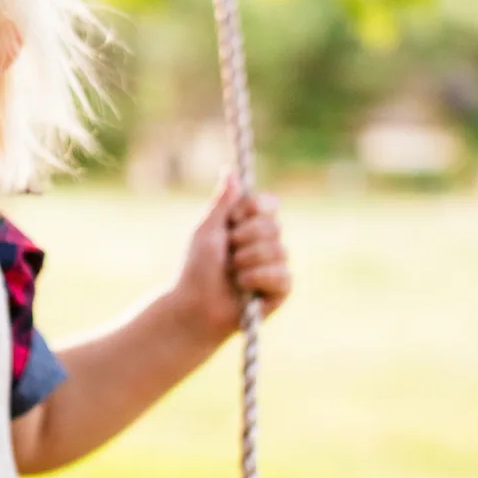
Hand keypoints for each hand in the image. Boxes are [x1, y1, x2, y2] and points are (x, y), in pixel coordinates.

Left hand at [171, 174, 291, 346]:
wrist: (195, 306)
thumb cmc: (196, 270)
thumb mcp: (207, 231)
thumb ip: (222, 203)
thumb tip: (230, 171)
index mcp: (249, 226)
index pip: (268, 203)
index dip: (253, 209)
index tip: (233, 219)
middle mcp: (266, 243)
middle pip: (273, 225)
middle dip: (244, 239)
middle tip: (227, 255)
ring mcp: (276, 266)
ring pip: (278, 250)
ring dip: (247, 262)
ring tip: (233, 275)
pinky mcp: (281, 289)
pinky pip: (283, 275)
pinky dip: (258, 279)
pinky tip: (244, 288)